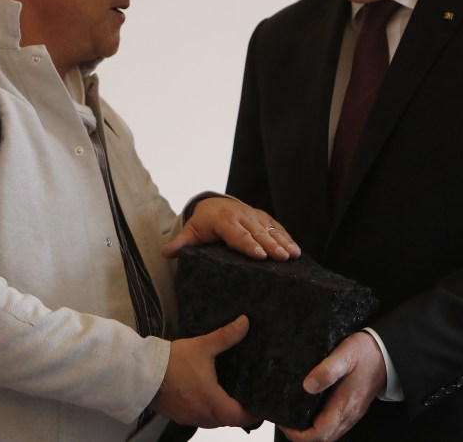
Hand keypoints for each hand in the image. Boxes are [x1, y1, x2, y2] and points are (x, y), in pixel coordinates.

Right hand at [150, 315, 258, 427]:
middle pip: (227, 421)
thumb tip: (244, 323)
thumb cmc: (171, 362)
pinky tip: (202, 396)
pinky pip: (197, 418)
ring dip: (219, 412)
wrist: (141, 372)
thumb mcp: (202, 346)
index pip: (240, 417)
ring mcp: (188, 417)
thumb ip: (225, 336)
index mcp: (212, 401)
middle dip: (237, 412)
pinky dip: (204, 410)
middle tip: (243, 397)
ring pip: (212, 421)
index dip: (252, 413)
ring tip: (225, 396)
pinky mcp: (176, 415)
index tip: (259, 405)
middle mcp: (202, 415)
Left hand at [162, 197, 299, 260]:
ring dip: (282, 242)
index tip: (259, 256)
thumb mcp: (191, 232)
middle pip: (257, 233)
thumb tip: (166, 253)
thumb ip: (181, 243)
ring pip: (269, 230)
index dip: (248, 245)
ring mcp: (254, 216)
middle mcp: (241, 216)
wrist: (215, 205)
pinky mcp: (263, 217)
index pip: (236, 234)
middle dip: (270, 245)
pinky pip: (277, 227)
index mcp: (223, 221)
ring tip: (294, 255)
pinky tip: (296, 250)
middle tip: (282, 258)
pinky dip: (287, 237)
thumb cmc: (203, 223)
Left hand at [280, 331, 386, 441]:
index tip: (284, 423)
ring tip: (293, 416)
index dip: (299, 434)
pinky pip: (334, 424)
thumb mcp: (344, 355)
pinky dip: (319, 423)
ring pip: (328, 433)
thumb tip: (307, 386)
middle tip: (285, 420)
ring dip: (310, 430)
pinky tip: (309, 410)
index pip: (320, 434)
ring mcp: (352, 413)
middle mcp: (349, 414)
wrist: (387, 353)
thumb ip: (326, 370)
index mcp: (345, 405)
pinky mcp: (352, 408)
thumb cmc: (366, 353)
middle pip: (323, 437)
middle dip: (301, 435)